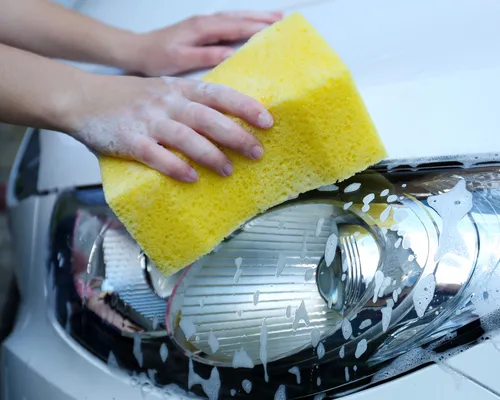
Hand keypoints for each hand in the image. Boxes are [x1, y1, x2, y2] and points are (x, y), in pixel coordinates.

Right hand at [66, 73, 272, 182]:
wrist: (82, 98)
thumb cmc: (130, 98)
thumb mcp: (165, 90)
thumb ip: (192, 103)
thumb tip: (230, 121)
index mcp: (179, 89)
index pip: (219, 95)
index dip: (245, 107)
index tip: (267, 121)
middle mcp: (167, 103)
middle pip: (209, 118)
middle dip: (237, 136)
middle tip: (257, 152)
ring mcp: (148, 121)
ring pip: (187, 138)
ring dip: (211, 156)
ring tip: (228, 170)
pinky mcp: (129, 140)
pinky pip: (156, 155)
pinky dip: (175, 167)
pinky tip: (191, 177)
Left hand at [131, 11, 282, 75]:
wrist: (137, 49)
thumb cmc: (157, 57)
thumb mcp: (180, 60)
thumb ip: (205, 55)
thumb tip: (230, 53)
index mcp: (202, 28)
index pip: (235, 26)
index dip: (256, 28)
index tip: (275, 30)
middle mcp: (205, 21)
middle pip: (238, 16)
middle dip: (261, 17)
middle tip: (283, 19)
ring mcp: (203, 22)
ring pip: (234, 16)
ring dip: (254, 16)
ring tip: (274, 18)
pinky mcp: (201, 27)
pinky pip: (228, 20)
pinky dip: (243, 19)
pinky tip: (250, 22)